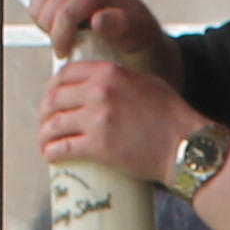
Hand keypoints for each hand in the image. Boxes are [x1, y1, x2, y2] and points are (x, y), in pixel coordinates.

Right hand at [29, 0, 169, 75]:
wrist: (129, 18)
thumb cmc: (133, 30)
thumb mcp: (133, 33)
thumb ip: (116, 25)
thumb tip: (97, 20)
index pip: (63, 16)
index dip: (61, 41)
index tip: (66, 53)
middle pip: (46, 15)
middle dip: (56, 34)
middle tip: (73, 41)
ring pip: (36, 11)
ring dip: (49, 27)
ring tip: (70, 32)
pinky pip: (33, 5)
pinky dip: (44, 17)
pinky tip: (63, 22)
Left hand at [37, 54, 201, 184]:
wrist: (185, 146)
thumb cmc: (172, 117)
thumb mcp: (146, 83)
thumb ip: (120, 80)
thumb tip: (101, 88)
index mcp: (109, 73)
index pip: (66, 74)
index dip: (53, 87)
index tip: (52, 99)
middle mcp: (99, 92)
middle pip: (54, 99)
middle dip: (45, 113)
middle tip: (46, 124)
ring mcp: (97, 120)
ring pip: (54, 124)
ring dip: (44, 135)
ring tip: (45, 144)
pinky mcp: (98, 147)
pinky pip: (63, 148)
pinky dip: (51, 153)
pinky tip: (49, 156)